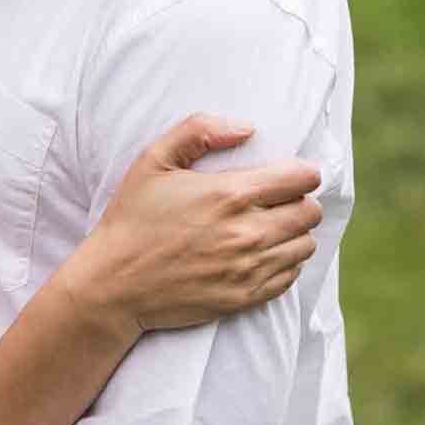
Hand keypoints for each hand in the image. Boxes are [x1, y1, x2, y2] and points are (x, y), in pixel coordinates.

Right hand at [75, 113, 322, 333]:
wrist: (115, 283)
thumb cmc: (132, 217)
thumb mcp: (152, 160)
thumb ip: (199, 131)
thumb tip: (247, 128)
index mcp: (230, 194)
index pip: (302, 179)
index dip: (301, 172)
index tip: (288, 175)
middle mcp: (247, 232)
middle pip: (310, 212)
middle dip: (300, 201)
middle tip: (278, 201)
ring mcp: (249, 268)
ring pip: (305, 245)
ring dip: (294, 234)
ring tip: (270, 228)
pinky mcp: (246, 297)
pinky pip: (291, 277)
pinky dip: (285, 263)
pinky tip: (262, 254)